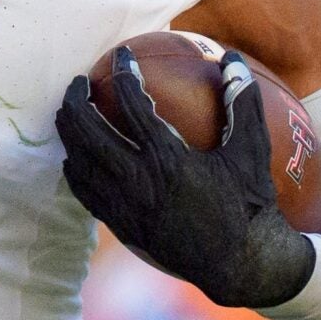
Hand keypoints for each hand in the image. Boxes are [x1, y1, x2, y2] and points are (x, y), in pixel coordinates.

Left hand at [54, 47, 315, 308]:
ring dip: (69, 131)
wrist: (240, 263)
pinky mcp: (121, 226)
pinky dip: (75, 168)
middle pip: (89, 131)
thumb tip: (232, 58)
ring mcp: (126, 206)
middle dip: (77, 100)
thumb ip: (242, 102)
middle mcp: (140, 182)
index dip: (124, 75)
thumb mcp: (252, 151)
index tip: (122, 56)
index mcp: (170, 159)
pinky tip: (75, 156)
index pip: (133, 106)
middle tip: (78, 82)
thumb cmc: (249, 204)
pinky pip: (85, 192)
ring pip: (80, 161)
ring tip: (69, 111)